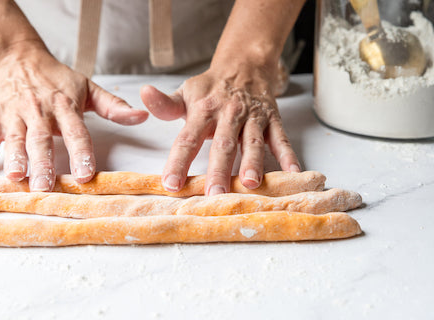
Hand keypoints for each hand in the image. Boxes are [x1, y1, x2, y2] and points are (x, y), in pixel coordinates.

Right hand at [0, 41, 147, 190]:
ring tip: (16, 179)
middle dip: (43, 163)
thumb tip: (141, 118)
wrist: (17, 57)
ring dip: (15, 159)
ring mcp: (15, 115)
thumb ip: (113, 106)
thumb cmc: (56, 77)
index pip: (76, 132)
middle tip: (45, 187)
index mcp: (65, 106)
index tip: (86, 174)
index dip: (81, 153)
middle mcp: (39, 111)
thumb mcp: (88, 88)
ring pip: (15, 139)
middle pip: (42, 140)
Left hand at [141, 62, 299, 195]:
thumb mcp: (186, 92)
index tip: (171, 184)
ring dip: (253, 162)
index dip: (178, 161)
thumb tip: (143, 94)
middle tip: (214, 193)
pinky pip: (281, 138)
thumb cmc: (211, 88)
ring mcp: (252, 117)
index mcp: (203, 109)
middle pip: (222, 144)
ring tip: (251, 183)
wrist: (243, 65)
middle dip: (218, 169)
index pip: (187, 138)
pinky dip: (288, 155)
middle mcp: (228, 113)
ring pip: (252, 141)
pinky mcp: (272, 119)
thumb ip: (165, 103)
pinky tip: (292, 173)